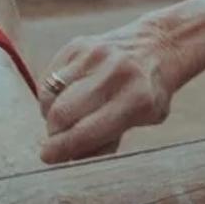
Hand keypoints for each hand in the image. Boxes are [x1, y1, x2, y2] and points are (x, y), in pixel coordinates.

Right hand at [38, 0, 204, 163]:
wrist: (156, 45)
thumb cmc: (148, 92)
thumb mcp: (143, 120)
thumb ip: (108, 141)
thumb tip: (69, 158)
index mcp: (136, 99)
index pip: (85, 132)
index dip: (61, 149)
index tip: (49, 157)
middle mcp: (113, 74)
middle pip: (61, 114)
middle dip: (55, 134)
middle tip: (60, 140)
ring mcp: (92, 56)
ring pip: (49, 96)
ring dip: (51, 114)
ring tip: (68, 117)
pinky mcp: (76, 45)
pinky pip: (48, 79)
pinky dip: (51, 95)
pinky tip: (67, 97)